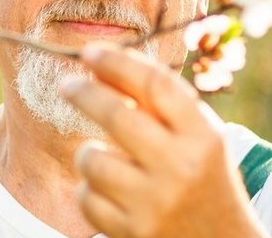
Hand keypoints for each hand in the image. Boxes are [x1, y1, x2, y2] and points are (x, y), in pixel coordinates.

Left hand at [61, 43, 266, 237]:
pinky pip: (86, 196)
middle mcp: (181, 167)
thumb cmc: (202, 180)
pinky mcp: (132, 232)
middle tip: (67, 84)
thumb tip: (101, 67)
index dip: (118, 63)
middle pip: (116, 115)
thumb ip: (160, 106)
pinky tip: (110, 194)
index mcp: (204, 138)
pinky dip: (90, 191)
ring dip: (89, 154)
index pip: (157, 85)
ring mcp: (155, 203)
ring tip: (105, 159)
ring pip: (91, 159)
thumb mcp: (199, 140)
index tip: (90, 52)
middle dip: (83, 92)